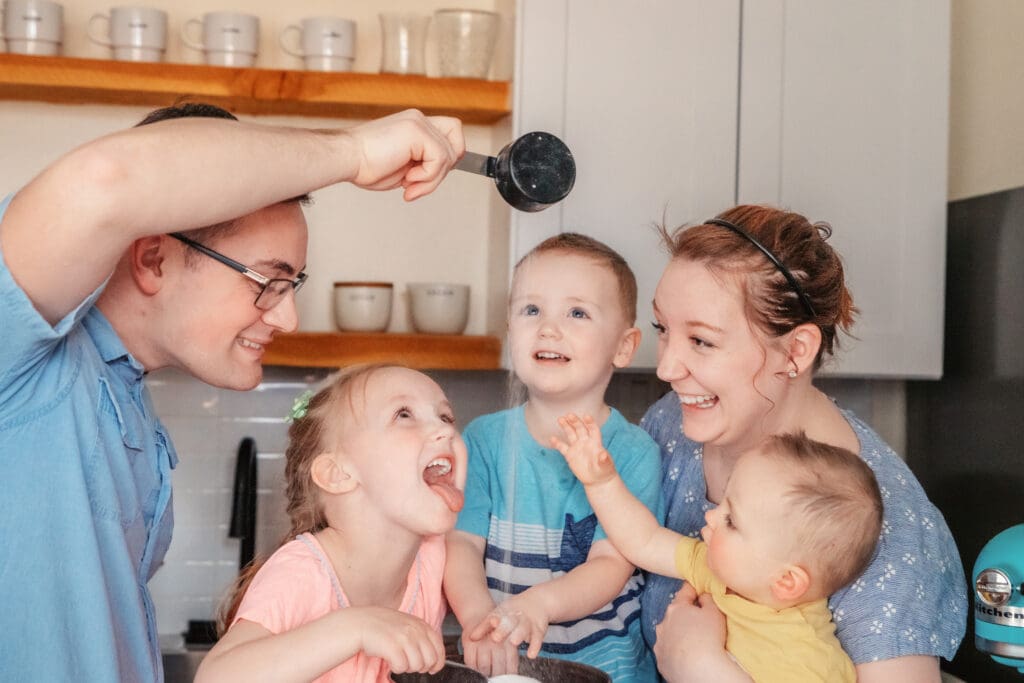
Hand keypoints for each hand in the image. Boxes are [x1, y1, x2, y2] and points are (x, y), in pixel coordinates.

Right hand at [344, 109, 464, 199]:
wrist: (346, 158)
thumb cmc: (365, 165)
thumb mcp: (404, 168)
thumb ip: (424, 166)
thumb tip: (439, 174)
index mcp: (415, 126)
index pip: (451, 135)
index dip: (448, 158)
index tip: (429, 177)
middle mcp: (419, 120)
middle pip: (455, 144)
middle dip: (442, 172)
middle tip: (417, 185)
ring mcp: (418, 123)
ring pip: (449, 155)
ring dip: (432, 179)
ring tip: (409, 185)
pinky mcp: (416, 130)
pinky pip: (440, 158)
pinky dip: (427, 176)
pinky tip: (408, 179)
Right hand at [355, 607, 444, 674]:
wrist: (360, 623)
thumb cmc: (382, 627)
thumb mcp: (407, 624)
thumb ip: (421, 636)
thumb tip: (435, 658)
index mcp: (421, 624)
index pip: (439, 648)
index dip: (437, 662)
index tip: (432, 667)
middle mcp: (415, 630)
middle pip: (430, 660)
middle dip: (422, 666)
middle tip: (410, 663)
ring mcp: (404, 638)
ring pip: (417, 665)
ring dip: (407, 667)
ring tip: (398, 659)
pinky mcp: (393, 647)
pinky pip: (402, 667)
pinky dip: (396, 668)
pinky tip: (390, 659)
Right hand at [461, 626, 519, 676]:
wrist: (479, 616)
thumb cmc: (495, 631)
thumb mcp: (507, 641)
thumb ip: (510, 657)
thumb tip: (513, 675)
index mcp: (509, 644)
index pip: (510, 667)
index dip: (508, 677)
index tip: (506, 680)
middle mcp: (496, 643)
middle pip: (497, 669)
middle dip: (496, 678)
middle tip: (495, 680)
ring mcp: (482, 643)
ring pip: (483, 667)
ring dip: (484, 675)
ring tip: (486, 676)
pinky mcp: (469, 642)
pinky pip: (470, 662)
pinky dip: (472, 668)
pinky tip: (475, 669)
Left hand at [469, 592, 549, 659]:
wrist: (538, 601)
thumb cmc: (514, 613)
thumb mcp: (499, 614)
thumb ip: (485, 627)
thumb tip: (471, 638)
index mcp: (503, 611)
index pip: (494, 616)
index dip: (489, 623)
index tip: (488, 624)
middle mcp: (515, 616)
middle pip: (509, 622)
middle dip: (502, 630)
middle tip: (495, 638)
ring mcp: (528, 622)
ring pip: (523, 628)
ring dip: (519, 634)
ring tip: (514, 642)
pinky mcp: (539, 629)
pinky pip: (538, 638)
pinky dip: (534, 646)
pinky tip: (531, 654)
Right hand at [551, 413, 617, 485]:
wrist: (597, 479)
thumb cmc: (604, 470)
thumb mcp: (605, 465)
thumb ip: (604, 459)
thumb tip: (604, 454)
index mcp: (595, 442)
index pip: (593, 429)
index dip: (590, 422)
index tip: (586, 416)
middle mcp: (585, 442)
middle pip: (580, 429)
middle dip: (575, 421)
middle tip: (569, 415)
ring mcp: (577, 447)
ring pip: (571, 434)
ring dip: (566, 426)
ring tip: (560, 419)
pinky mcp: (570, 455)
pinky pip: (562, 447)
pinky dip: (557, 443)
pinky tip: (552, 438)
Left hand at [653, 584, 730, 681]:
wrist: (697, 669)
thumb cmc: (708, 637)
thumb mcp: (715, 612)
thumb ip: (708, 599)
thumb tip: (702, 595)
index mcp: (676, 608)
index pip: (684, 592)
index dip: (693, 590)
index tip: (698, 590)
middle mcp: (663, 623)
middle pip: (674, 614)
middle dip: (685, 615)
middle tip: (699, 622)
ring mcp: (660, 642)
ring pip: (668, 633)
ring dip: (678, 634)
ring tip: (692, 642)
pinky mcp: (660, 659)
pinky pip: (667, 651)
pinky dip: (675, 651)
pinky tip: (685, 656)